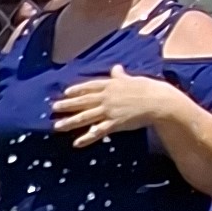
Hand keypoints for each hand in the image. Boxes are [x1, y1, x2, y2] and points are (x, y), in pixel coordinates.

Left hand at [52, 65, 174, 148]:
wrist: (158, 102)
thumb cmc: (149, 89)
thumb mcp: (132, 79)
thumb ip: (121, 75)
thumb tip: (117, 67)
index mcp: (110, 85)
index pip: (89, 87)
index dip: (76, 90)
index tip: (65, 92)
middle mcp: (106, 97)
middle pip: (82, 101)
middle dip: (67, 105)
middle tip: (53, 108)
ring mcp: (109, 110)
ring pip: (85, 117)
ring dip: (70, 122)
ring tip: (57, 126)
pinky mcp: (114, 124)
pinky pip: (97, 132)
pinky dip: (86, 138)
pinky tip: (76, 143)